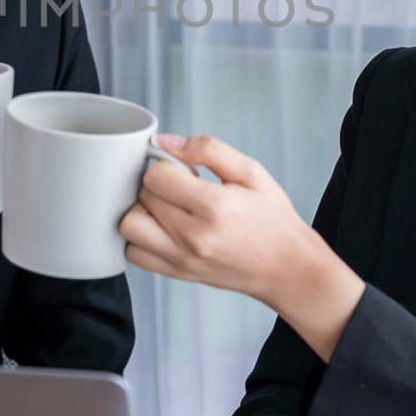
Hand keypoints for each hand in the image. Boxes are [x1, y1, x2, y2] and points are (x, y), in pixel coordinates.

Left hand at [121, 133, 366, 360]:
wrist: (286, 267)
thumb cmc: (271, 219)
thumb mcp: (251, 172)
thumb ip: (208, 149)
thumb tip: (165, 141)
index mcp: (214, 206)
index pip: (156, 176)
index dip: (166, 165)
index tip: (184, 170)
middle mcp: (193, 236)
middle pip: (142, 197)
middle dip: (157, 185)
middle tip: (181, 187)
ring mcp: (182, 259)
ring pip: (129, 226)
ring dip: (142, 210)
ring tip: (167, 207)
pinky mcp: (178, 273)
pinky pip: (134, 254)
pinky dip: (140, 238)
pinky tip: (161, 228)